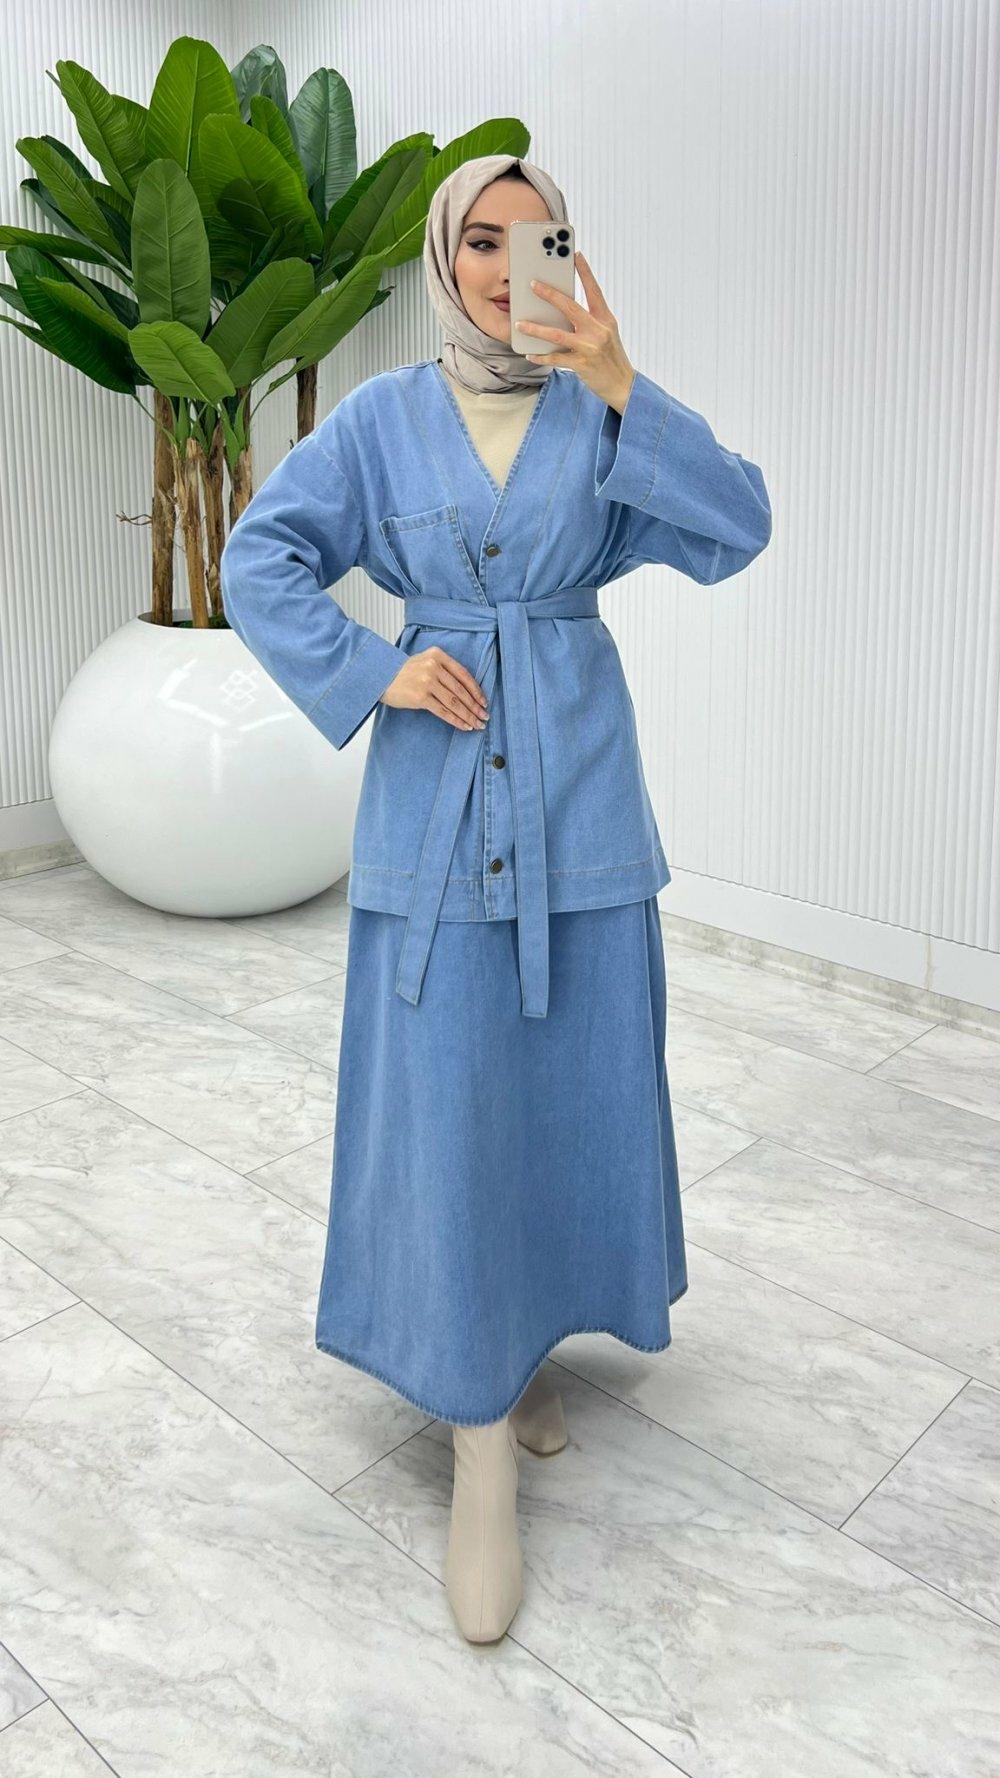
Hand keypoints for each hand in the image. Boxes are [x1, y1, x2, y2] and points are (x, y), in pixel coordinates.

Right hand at [381, 647, 488, 730]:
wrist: (381, 678)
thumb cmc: (405, 672)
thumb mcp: (425, 661)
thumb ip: (444, 669)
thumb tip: (468, 690)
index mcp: (438, 655)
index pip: (463, 674)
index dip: (476, 690)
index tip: (484, 702)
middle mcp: (433, 667)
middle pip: (461, 690)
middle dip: (475, 706)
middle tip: (484, 717)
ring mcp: (426, 682)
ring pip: (454, 702)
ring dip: (468, 715)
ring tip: (477, 724)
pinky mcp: (420, 697)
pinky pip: (443, 711)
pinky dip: (456, 720)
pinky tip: (464, 726)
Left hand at [519, 250, 635, 412]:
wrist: (622, 385)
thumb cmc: (611, 357)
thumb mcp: (606, 333)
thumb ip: (590, 320)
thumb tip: (562, 310)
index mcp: (605, 319)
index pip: (594, 290)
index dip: (585, 272)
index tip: (575, 254)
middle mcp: (598, 330)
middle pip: (570, 307)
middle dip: (550, 294)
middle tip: (533, 284)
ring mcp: (590, 348)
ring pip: (557, 334)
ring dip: (536, 328)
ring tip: (520, 324)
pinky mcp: (582, 365)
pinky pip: (556, 358)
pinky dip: (541, 356)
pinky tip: (530, 353)